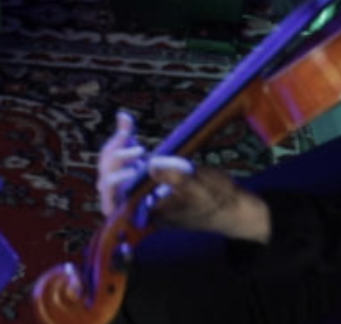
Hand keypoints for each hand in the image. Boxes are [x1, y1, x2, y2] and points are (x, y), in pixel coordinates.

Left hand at [95, 110, 268, 241]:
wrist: (232, 205)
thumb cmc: (217, 200)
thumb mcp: (197, 185)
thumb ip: (173, 176)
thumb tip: (150, 164)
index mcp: (146, 214)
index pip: (111, 203)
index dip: (114, 181)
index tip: (136, 161)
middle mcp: (139, 204)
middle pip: (108, 182)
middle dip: (113, 156)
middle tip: (128, 137)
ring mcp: (143, 190)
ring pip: (115, 169)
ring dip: (117, 146)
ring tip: (127, 128)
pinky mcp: (149, 177)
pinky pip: (127, 161)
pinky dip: (125, 143)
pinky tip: (128, 127)